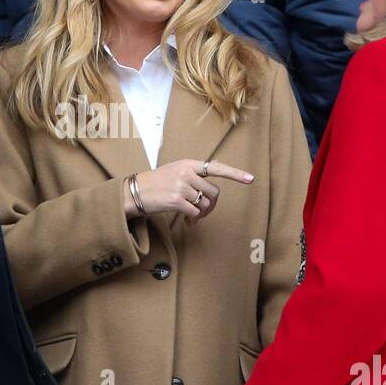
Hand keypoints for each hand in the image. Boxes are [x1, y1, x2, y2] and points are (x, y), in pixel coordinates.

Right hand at [124, 159, 253, 225]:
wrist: (135, 192)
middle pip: (214, 192)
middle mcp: (187, 173)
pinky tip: (186, 220)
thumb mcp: (175, 171)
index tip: (250, 179)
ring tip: (191, 216)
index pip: (216, 167)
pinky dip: (193, 219)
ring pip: (205, 204)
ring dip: (201, 213)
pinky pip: (195, 212)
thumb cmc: (156, 183)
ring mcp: (182, 186)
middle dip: (211, 204)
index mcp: (188, 164)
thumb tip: (212, 182)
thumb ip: (194, 174)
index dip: (235, 174)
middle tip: (202, 211)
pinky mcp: (177, 200)